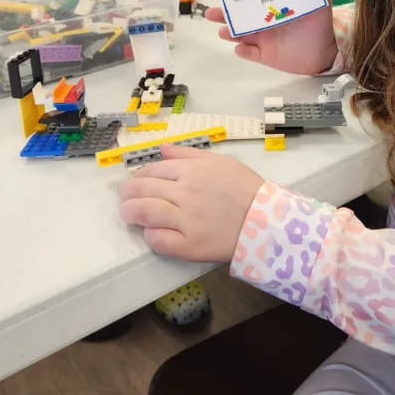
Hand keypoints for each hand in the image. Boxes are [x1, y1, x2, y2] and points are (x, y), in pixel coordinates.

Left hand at [118, 144, 263, 261]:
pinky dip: (150, 235)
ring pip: (143, 213)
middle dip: (127, 193)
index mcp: (191, 170)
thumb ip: (187, 153)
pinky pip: (158, 240)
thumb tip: (161, 149)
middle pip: (141, 190)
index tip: (137, 182)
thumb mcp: (220, 161)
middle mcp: (185, 192)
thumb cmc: (246, 189)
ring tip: (129, 214)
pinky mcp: (189, 245)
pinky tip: (152, 232)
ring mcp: (185, 219)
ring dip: (130, 212)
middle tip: (126, 198)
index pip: (152, 170)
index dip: (139, 176)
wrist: (267, 220)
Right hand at [205, 0, 337, 73]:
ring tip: (223, 31)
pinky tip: (240, 49)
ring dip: (229, 32)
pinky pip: (249, 53)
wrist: (323, 52)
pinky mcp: (264, 55)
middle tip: (211, 12)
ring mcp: (262, 39)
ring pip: (239, 35)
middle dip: (224, 13)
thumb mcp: (320, 6)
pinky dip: (243, 51)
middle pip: (238, 15)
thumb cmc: (318, 26)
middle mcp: (262, 21)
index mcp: (272, 7)